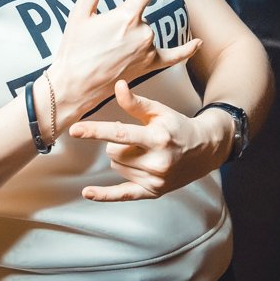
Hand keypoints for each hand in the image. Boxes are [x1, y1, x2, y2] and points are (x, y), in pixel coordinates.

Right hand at [50, 0, 201, 119]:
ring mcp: (148, 51)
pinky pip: (173, 57)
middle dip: (123, 19)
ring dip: (133, 34)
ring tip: (108, 49)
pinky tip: (198, 43)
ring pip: (147, 31)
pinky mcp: (149, 66)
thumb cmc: (74, 50)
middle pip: (140, 14)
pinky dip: (186, 50)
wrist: (75, 87)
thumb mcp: (80, 13)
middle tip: (99, 37)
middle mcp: (143, 33)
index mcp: (127, 17)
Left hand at [69, 79, 225, 200]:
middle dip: (117, 143)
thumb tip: (118, 86)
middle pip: (114, 152)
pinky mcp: (154, 191)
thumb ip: (136, 103)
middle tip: (136, 137)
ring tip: (142, 151)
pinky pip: (123, 194)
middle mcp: (157, 161)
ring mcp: (156, 179)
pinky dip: (104, 194)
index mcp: (158, 138)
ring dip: (121, 157)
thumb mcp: (159, 111)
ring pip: (116, 167)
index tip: (74, 130)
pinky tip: (88, 192)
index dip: (95, 131)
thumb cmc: (178, 126)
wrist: (205, 150)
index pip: (120, 133)